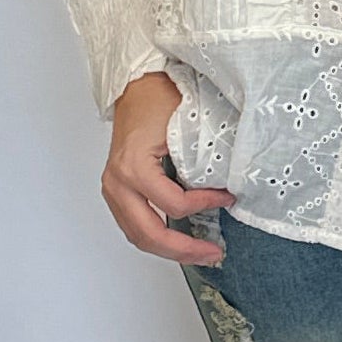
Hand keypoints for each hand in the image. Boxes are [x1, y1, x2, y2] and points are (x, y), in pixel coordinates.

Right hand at [103, 71, 232, 264]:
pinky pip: (133, 226)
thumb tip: (228, 189)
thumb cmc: (158, 99)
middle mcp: (118, 182)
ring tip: (199, 254)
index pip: (174, 204)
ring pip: (138, 236)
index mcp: (133, 167)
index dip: (205, 205)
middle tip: (214, 254)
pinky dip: (156, 238)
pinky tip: (178, 241)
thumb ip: (203, 162)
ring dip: (169, 251)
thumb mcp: (186, 127)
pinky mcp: (116, 191)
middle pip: (150, 234)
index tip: (228, 197)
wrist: (136, 87)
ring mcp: (113, 188)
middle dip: (185, 250)